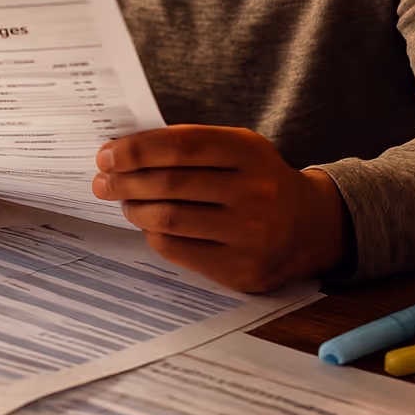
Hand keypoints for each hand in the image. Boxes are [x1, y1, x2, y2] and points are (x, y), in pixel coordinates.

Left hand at [92, 125, 345, 292]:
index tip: (107, 154)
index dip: (137, 149)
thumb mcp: (239, 149)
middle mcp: (254, 192)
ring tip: (124, 202)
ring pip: (170, 218)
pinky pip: (179, 250)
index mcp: (249, 152)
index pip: (181, 145)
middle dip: (125, 181)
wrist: (311, 226)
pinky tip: (149, 225)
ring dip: (135, 209)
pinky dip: (154, 234)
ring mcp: (250, 234)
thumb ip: (191, 145)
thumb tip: (125, 151)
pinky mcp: (241, 269)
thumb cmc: (259, 180)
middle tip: (103, 181)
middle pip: (170, 183)